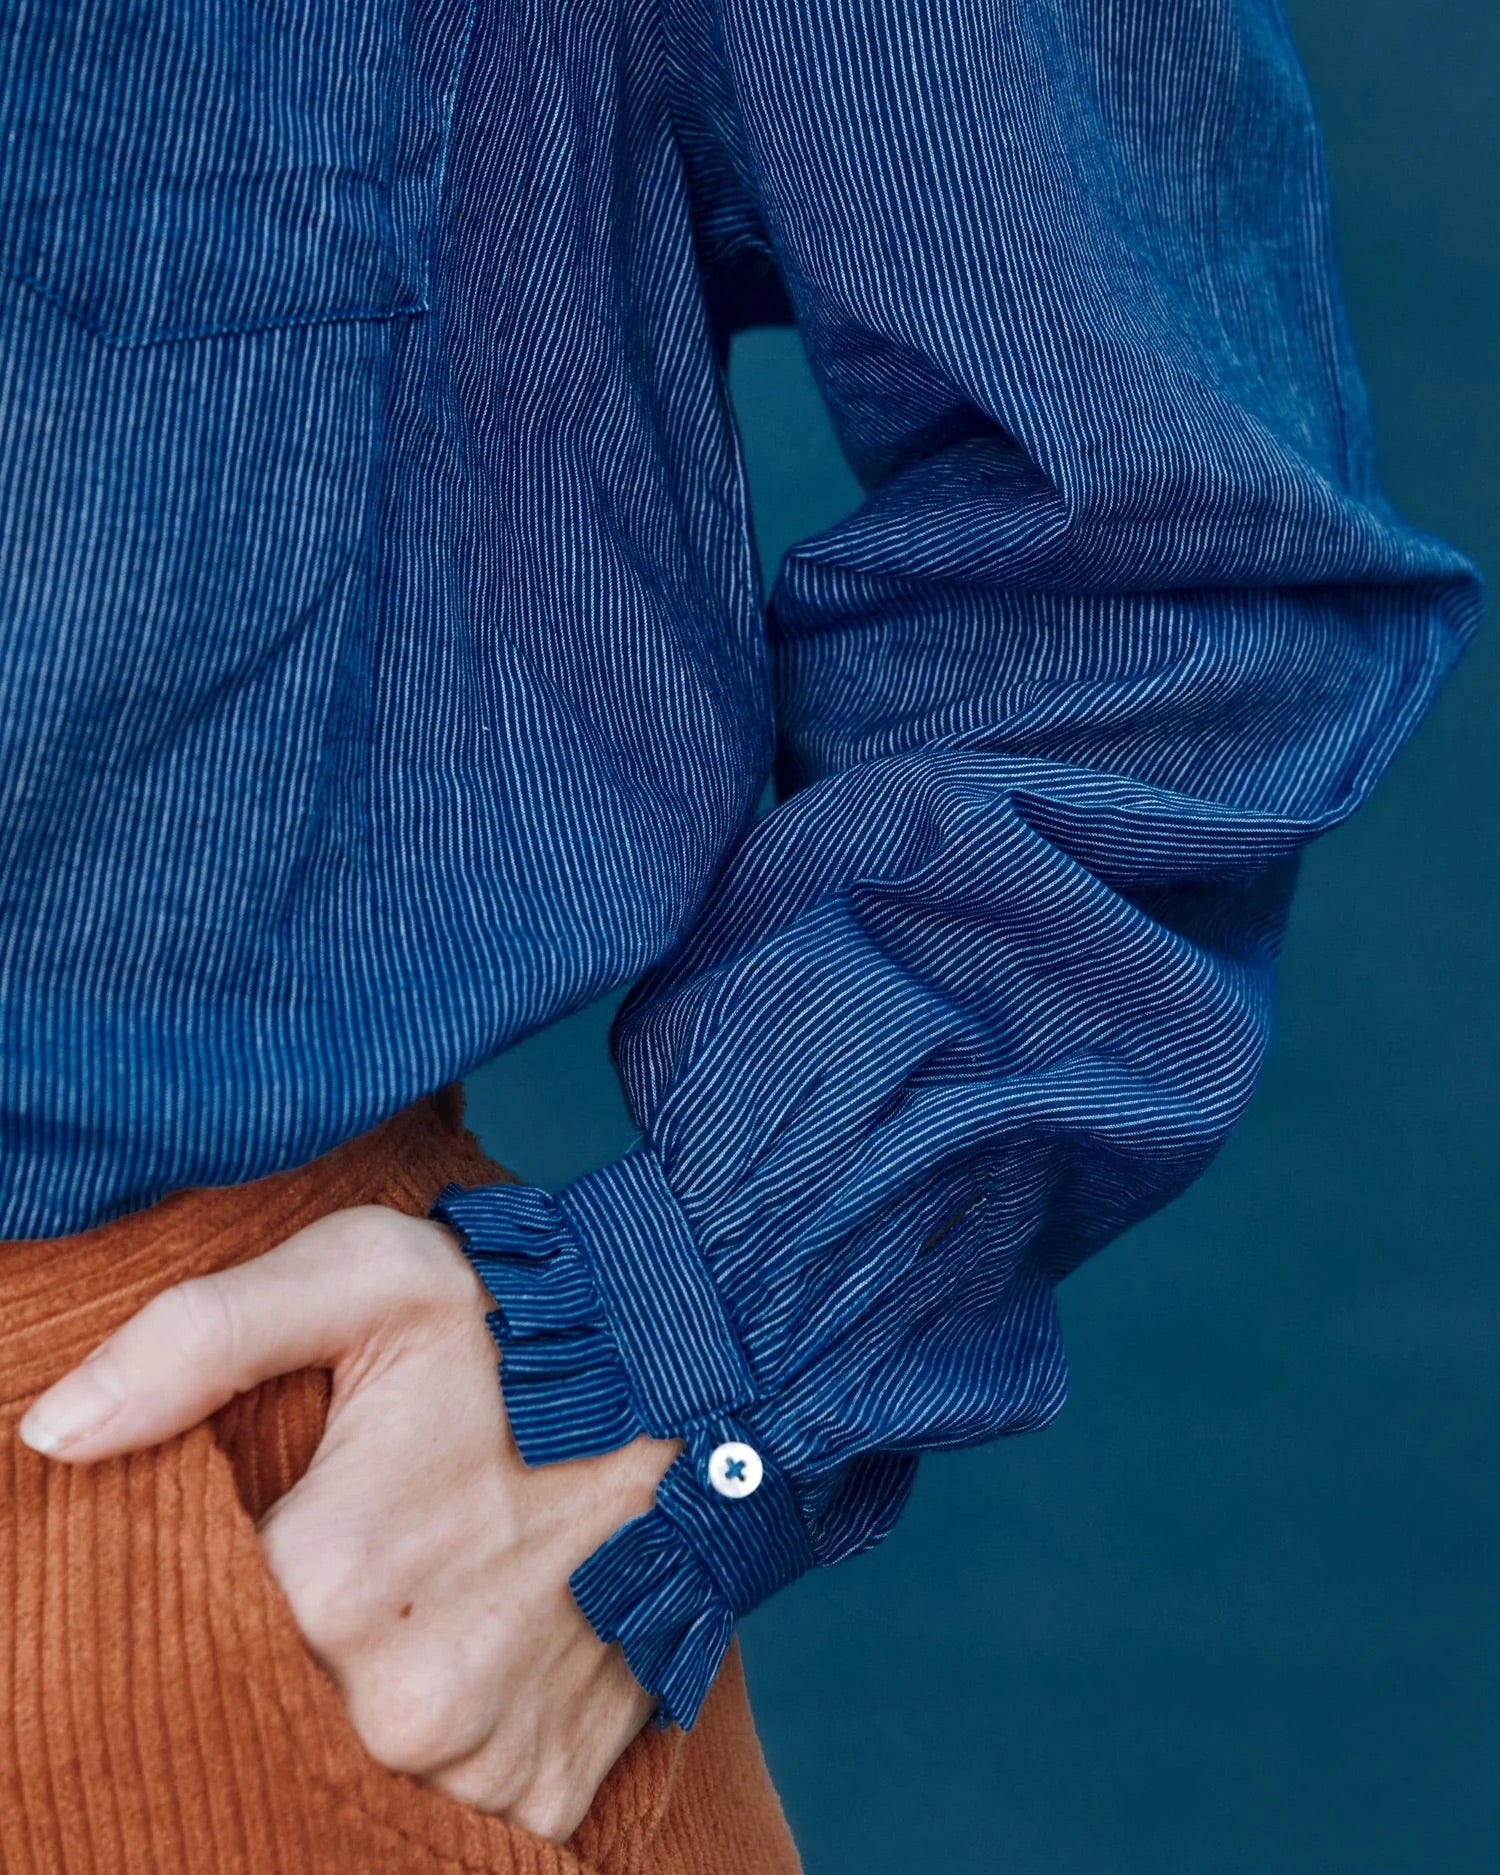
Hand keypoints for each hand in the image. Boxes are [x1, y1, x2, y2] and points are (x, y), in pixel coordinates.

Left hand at [17, 1205, 679, 1841]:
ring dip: (355, 1703)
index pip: (178, 1638)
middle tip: (345, 1554)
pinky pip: (447, 1816)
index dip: (202, 1584)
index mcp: (334, 1579)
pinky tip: (462, 1653)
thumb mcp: (365, 1275)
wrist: (714, 1373)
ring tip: (410, 1597)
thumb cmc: (530, 1316)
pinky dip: (436, 1752)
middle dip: (277, 1646)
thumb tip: (52, 1433)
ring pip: (350, 1768)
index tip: (255, 1531)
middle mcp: (405, 1703)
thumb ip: (193, 1339)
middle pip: (263, 1711)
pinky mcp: (548, 1792)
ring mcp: (485, 1761)